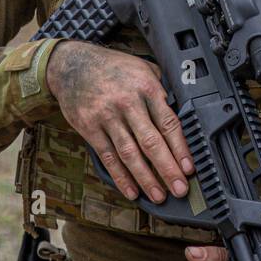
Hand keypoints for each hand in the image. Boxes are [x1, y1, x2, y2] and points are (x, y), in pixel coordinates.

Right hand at [46, 40, 193, 202]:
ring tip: (158, 195)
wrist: (71, 65)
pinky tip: (131, 190)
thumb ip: (161, 90)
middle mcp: (127, 103)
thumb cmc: (113, 68)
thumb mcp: (143, 68)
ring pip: (130, 154)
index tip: (188, 168)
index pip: (168, 123)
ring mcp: (107, 117)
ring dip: (146, 178)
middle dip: (167, 169)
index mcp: (146, 88)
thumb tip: (182, 113)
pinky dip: (120, 177)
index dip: (180, 148)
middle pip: (151, 142)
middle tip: (179, 189)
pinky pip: (108, 157)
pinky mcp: (90, 128)